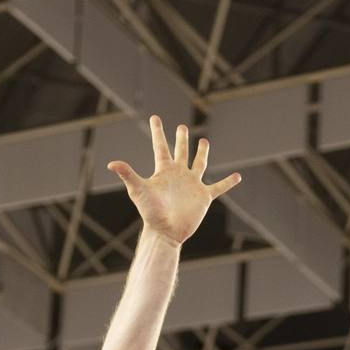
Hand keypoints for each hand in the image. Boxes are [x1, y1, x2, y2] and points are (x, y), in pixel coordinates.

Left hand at [108, 117, 241, 246]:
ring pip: (199, 164)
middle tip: (182, 127)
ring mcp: (192, 184)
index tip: (155, 117)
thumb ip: (128, 174)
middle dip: (181, 139)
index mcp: (164, 170)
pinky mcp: (203, 197)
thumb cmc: (151, 213)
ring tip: (204, 142)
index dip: (158, 131)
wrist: (165, 233)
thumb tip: (112, 163)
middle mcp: (179, 174)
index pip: (161, 146)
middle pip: (181, 151)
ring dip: (202, 153)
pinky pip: (218, 187)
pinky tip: (238, 177)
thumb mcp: (139, 190)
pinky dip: (228, 182)